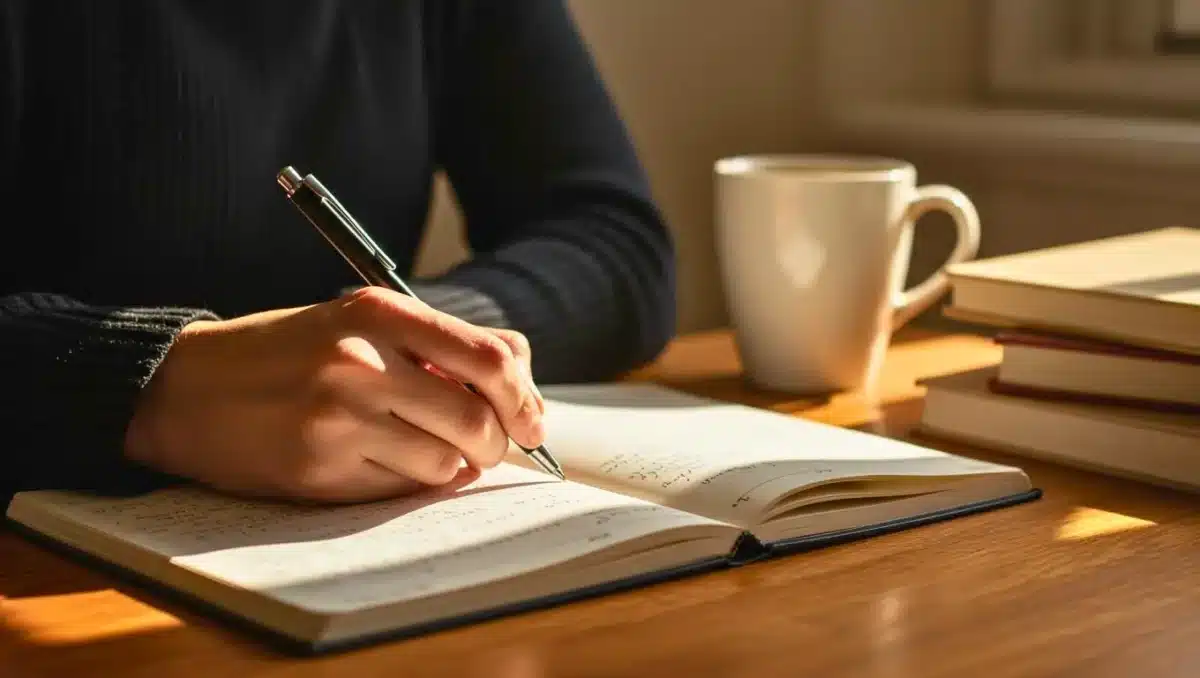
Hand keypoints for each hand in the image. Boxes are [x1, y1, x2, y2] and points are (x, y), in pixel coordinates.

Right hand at [123, 287, 545, 502]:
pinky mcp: (318, 468)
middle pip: (479, 421)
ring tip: (414, 445)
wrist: (186, 387)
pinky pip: (400, 490)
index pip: (492, 359)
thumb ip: (441, 345)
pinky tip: (376, 460)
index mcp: (379, 312)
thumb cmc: (287, 353)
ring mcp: (338, 418)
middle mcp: (361, 361)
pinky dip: (407, 483)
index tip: (529, 421)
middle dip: (494, 444)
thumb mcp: (360, 321)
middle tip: (482, 446)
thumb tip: (524, 391)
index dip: (524, 399)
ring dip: (447, 465)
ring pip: (445, 464)